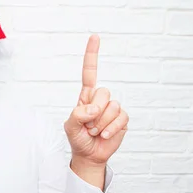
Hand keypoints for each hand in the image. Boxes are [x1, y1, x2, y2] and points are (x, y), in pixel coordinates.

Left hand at [64, 34, 128, 165]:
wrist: (89, 155)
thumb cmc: (78, 138)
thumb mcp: (70, 126)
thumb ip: (77, 114)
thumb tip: (94, 108)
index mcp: (86, 96)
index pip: (90, 72)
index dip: (92, 55)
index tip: (95, 37)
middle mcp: (100, 99)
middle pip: (103, 92)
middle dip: (95, 111)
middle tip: (88, 125)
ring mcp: (112, 109)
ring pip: (112, 106)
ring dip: (101, 123)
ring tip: (94, 130)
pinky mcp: (122, 119)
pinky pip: (121, 118)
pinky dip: (111, 129)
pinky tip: (104, 135)